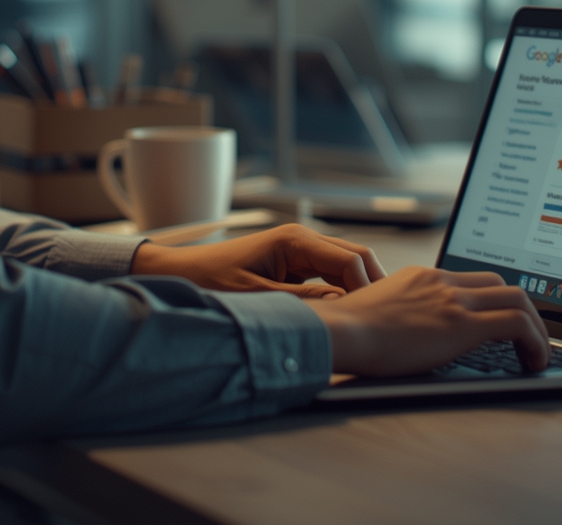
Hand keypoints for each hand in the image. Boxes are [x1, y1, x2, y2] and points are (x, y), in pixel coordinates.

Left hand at [128, 223, 385, 297]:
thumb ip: (303, 300)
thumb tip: (343, 304)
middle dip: (371, 285)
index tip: (368, 319)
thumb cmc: (211, 281)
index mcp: (295, 240)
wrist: (182, 274)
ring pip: (347, 264)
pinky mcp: (295, 262)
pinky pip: (330, 273)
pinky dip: (342, 290)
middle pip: (356, 256)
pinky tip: (344, 314)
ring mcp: (300, 249)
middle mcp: (302, 239)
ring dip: (358, 288)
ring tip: (365, 320)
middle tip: (379, 320)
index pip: (350, 260)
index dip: (366, 288)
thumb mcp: (257, 297)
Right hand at [303, 265, 548, 376]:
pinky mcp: (461, 324)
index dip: (497, 299)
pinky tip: (535, 362)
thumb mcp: (379, 311)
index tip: (505, 320)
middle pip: (503, 283)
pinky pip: (517, 324)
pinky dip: (535, 342)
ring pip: (518, 299)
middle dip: (524, 310)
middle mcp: (442, 282)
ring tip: (538, 354)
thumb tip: (407, 333)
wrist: (339, 332)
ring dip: (537, 327)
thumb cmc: (348, 332)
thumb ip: (401, 313)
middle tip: (529, 338)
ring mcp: (453, 300)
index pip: (474, 279)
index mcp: (423, 277)